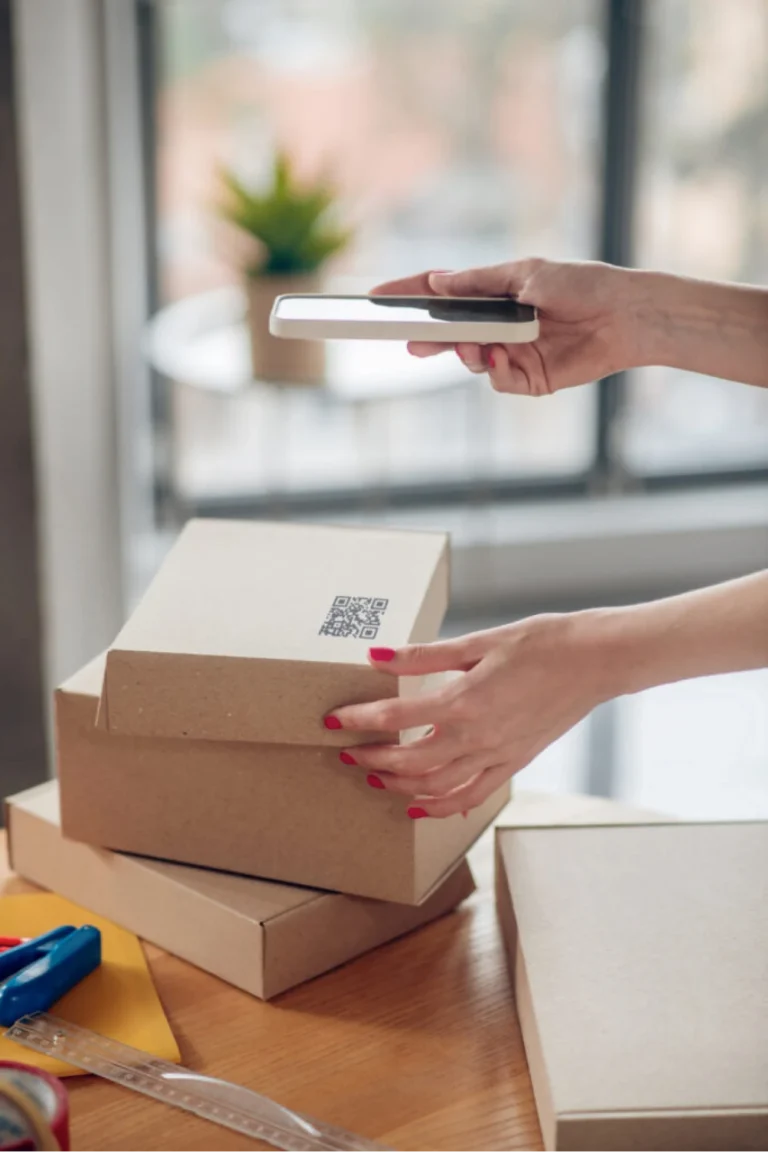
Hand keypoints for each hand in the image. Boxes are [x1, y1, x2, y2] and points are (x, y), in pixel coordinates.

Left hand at [326, 612, 612, 817]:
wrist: (596, 661)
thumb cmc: (541, 643)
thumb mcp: (478, 642)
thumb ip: (424, 656)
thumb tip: (376, 655)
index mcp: (464, 701)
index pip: (395, 718)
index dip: (359, 719)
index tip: (333, 719)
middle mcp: (477, 736)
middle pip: (409, 761)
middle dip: (372, 759)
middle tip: (347, 752)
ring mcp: (497, 755)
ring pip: (436, 786)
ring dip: (400, 786)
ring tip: (375, 778)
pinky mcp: (513, 763)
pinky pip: (472, 795)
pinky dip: (443, 806)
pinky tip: (423, 805)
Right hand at [371, 258, 648, 395]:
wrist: (625, 316)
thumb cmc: (581, 284)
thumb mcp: (526, 273)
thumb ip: (479, 282)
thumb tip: (437, 281)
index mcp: (495, 294)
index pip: (444, 295)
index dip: (411, 295)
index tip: (379, 296)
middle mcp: (500, 325)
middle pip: (451, 333)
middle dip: (429, 336)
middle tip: (410, 339)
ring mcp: (512, 353)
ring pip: (471, 360)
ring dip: (466, 353)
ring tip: (472, 344)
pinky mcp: (530, 379)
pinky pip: (498, 380)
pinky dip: (494, 370)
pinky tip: (500, 356)